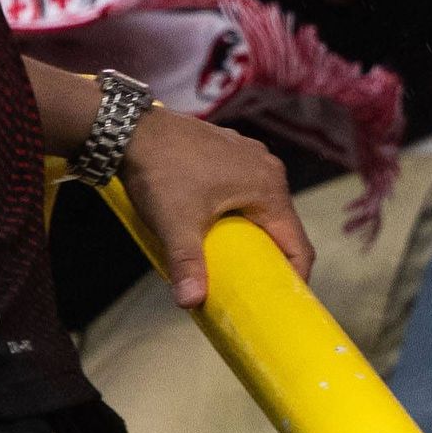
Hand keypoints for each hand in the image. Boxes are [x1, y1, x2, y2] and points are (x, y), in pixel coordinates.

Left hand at [117, 103, 312, 305]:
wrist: (133, 130)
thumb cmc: (161, 173)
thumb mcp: (175, 225)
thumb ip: (187, 265)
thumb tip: (190, 302)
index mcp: (268, 188)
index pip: (298, 245)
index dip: (295, 278)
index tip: (282, 301)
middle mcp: (268, 168)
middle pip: (283, 227)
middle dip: (272, 258)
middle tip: (255, 288)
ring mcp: (251, 155)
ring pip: (264, 207)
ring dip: (255, 234)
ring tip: (238, 261)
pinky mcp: (232, 151)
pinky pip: (247, 189)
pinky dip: (240, 212)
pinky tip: (219, 226)